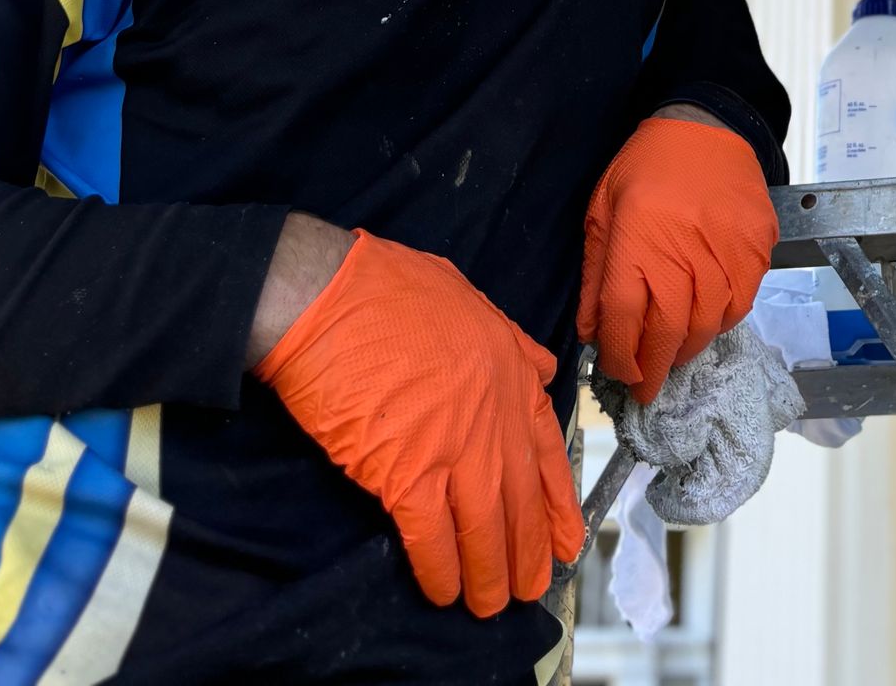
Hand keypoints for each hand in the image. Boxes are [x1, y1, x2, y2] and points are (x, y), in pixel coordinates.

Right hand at [253, 227, 582, 613]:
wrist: (329, 298)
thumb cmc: (388, 290)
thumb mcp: (468, 297)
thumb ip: (508, 340)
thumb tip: (534, 366)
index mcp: (510, 371)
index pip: (547, 451)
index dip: (557, 503)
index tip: (566, 539)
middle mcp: (493, 415)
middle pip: (520, 500)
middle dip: (527, 551)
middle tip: (529, 587)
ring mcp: (454, 446)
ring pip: (485, 528)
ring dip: (488, 574)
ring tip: (488, 604)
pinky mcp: (406, 472)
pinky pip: (432, 538)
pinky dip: (440, 570)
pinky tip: (442, 590)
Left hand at [576, 115, 775, 403]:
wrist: (707, 126)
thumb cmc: (647, 167)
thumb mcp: (602, 211)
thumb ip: (595, 275)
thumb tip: (591, 333)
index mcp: (636, 242)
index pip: (623, 320)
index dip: (618, 357)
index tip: (617, 372)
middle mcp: (682, 253)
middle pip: (667, 333)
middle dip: (653, 370)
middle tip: (646, 388)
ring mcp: (725, 253)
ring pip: (707, 327)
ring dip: (686, 350)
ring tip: (673, 355)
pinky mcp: (756, 249)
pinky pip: (740, 306)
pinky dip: (721, 323)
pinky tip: (706, 321)